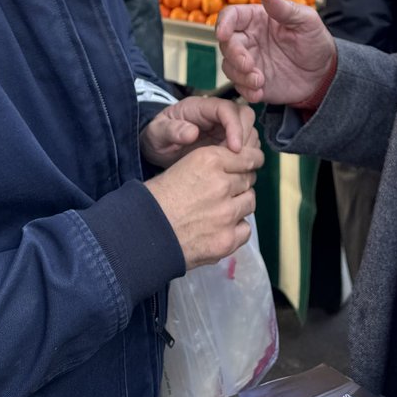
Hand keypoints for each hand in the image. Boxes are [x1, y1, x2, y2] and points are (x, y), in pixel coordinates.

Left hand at [140, 96, 259, 167]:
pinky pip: (246, 145)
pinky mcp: (227, 141)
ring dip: (248, 148)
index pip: (227, 109)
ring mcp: (224, 127)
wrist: (157, 145)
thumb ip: (171, 130)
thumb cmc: (157, 136)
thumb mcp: (157, 132)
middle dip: (245, 137)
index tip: (234, 148)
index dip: (235, 127)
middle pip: (245, 116)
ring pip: (250, 130)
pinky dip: (245, 156)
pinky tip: (235, 169)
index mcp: (200, 107)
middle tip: (236, 159)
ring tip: (234, 166)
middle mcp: (216, 114)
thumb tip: (191, 133)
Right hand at [145, 140, 263, 267]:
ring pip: (250, 202)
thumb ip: (212, 166)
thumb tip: (233, 168)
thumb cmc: (156, 198)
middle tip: (228, 191)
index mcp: (210, 160)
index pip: (247, 157)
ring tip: (223, 210)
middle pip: (249, 180)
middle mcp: (223, 183)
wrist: (142, 232)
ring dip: (240, 204)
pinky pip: (245, 229)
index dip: (252, 160)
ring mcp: (227, 213)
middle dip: (241, 183)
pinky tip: (222, 228)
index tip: (254, 163)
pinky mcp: (227, 239)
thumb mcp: (182, 166)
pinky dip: (237, 228)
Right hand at [215, 0, 335, 104]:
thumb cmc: (315, 41)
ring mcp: (250, 62)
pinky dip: (246, 91)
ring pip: (229, 66)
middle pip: (226, 43)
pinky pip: (240, 87)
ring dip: (239, 75)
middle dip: (233, 54)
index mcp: (257, 19)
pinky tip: (259, 92)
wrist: (324, 74)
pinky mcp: (254, 82)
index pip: (231, 16)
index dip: (223, 23)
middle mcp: (249, 39)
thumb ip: (284, 8)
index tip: (222, 34)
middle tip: (249, 65)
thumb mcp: (306, 21)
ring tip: (259, 81)